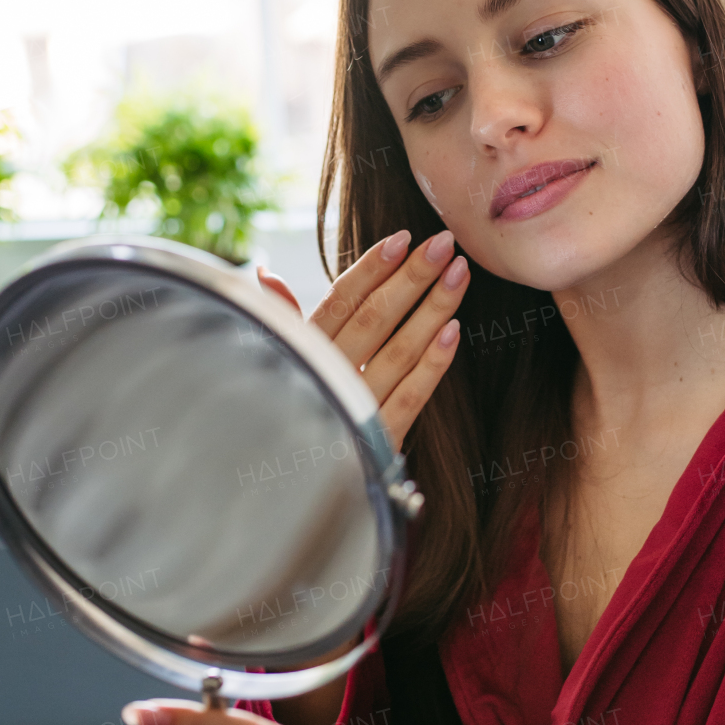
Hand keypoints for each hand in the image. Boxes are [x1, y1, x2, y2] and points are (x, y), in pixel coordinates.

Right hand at [257, 227, 468, 451]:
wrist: (290, 486)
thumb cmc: (291, 409)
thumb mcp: (282, 361)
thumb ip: (281, 319)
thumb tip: (264, 273)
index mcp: (304, 352)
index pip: (340, 300)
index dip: (372, 268)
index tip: (402, 238)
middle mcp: (327, 375)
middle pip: (375, 318)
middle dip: (412, 277)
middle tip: (444, 243)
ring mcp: (354, 406)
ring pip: (399, 350)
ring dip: (432, 308)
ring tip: (460, 274)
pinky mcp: (379, 439)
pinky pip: (411, 396)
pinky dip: (433, 364)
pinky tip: (454, 331)